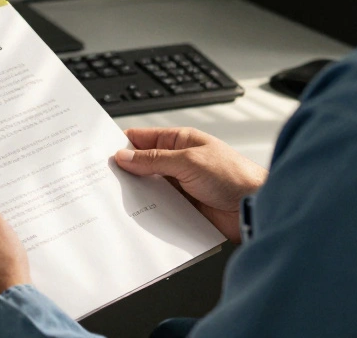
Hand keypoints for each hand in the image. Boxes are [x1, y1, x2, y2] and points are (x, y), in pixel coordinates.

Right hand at [115, 127, 266, 242]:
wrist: (255, 208)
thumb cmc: (234, 175)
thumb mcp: (189, 161)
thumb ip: (155, 159)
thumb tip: (125, 156)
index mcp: (180, 142)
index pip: (143, 139)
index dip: (122, 145)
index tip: (101, 153)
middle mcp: (178, 163)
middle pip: (142, 165)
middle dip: (125, 172)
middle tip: (103, 179)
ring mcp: (181, 187)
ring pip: (149, 189)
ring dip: (137, 194)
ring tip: (117, 200)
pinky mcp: (184, 209)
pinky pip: (159, 209)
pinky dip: (149, 212)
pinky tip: (138, 217)